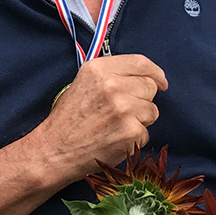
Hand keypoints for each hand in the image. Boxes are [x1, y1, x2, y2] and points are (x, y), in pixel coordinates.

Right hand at [33, 54, 167, 181]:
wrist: (55, 151)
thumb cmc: (67, 121)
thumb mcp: (82, 84)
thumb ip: (110, 76)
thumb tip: (143, 78)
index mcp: (99, 69)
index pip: (141, 62)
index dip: (155, 73)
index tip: (160, 81)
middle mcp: (113, 86)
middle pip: (149, 87)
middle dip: (142, 99)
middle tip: (122, 112)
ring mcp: (124, 109)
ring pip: (152, 111)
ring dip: (139, 120)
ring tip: (114, 126)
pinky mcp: (131, 132)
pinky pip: (146, 133)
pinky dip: (134, 139)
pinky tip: (114, 140)